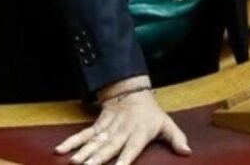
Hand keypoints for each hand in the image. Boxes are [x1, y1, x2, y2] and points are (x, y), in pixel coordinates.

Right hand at [55, 76, 190, 164]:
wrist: (131, 92)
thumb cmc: (151, 114)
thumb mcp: (166, 124)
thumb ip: (177, 138)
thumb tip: (187, 152)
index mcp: (139, 133)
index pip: (132, 147)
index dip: (125, 158)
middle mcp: (121, 131)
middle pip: (109, 146)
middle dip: (98, 158)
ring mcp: (108, 128)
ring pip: (94, 141)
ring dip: (83, 151)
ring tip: (73, 162)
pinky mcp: (98, 125)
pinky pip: (83, 134)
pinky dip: (72, 141)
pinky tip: (61, 150)